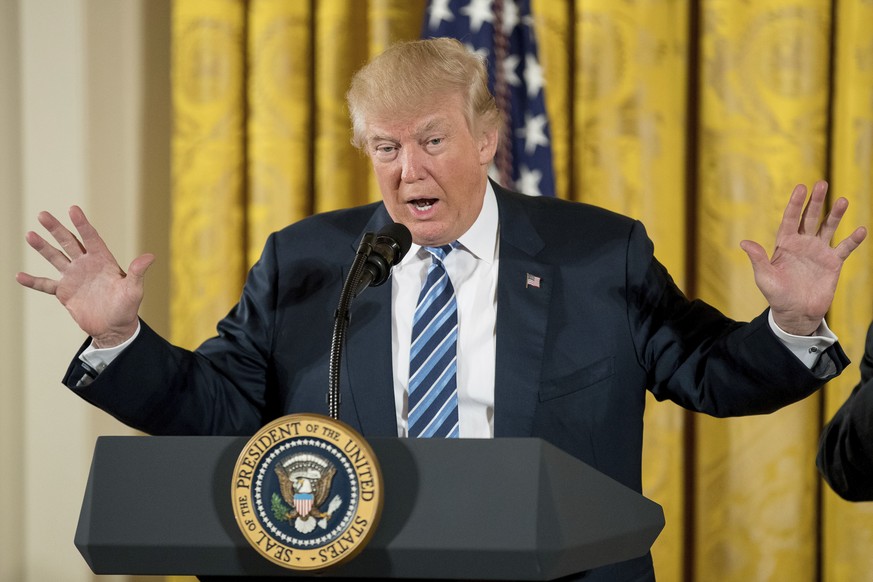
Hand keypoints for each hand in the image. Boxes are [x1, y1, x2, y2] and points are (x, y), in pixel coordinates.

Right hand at [15, 206, 153, 347]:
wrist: (114, 328)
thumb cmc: (127, 308)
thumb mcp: (134, 290)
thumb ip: (138, 272)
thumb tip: (150, 256)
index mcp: (103, 261)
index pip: (91, 238)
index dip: (82, 224)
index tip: (73, 209)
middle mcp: (86, 265)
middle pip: (69, 242)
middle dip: (56, 229)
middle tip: (43, 214)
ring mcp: (74, 277)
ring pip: (56, 258)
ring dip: (43, 247)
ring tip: (30, 235)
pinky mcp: (65, 292)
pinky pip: (46, 285)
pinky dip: (33, 281)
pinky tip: (19, 276)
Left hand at [740, 180, 866, 335]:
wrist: (796, 313)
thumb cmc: (777, 295)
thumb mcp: (765, 278)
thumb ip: (758, 259)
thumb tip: (744, 242)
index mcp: (784, 244)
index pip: (790, 219)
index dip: (795, 204)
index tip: (800, 188)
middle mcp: (803, 243)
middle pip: (809, 218)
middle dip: (815, 201)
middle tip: (821, 183)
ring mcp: (819, 251)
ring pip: (828, 228)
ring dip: (835, 215)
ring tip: (842, 200)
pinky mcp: (833, 263)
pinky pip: (844, 248)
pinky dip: (853, 240)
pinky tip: (861, 230)